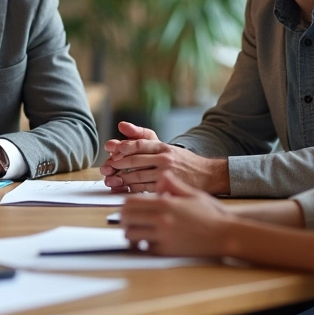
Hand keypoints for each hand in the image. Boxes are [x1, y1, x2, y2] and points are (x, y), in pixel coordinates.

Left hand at [101, 122, 227, 193]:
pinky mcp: (167, 186)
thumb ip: (143, 135)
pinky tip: (124, 189)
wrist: (207, 174)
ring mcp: (166, 173)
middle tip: (106, 168)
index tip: (112, 152)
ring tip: (111, 180)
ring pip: (138, 176)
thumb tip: (121, 125)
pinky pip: (145, 188)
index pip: (139, 144)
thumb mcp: (165, 145)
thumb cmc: (182, 160)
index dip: (123, 148)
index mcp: (163, 146)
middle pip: (135, 160)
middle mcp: (164, 158)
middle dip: (118, 165)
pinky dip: (132, 189)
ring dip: (122, 179)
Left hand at [121, 172, 234, 256]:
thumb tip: (161, 177)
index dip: (125, 205)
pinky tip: (149, 242)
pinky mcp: (167, 251)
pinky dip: (143, 245)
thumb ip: (173, 184)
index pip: (131, 202)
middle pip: (127, 218)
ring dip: (131, 233)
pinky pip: (145, 248)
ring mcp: (163, 236)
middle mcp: (162, 219)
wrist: (226, 234)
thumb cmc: (211, 213)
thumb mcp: (193, 193)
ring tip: (137, 232)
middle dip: (124, 219)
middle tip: (128, 220)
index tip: (128, 208)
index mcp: (166, 203)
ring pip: (131, 235)